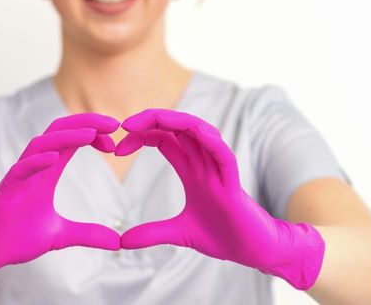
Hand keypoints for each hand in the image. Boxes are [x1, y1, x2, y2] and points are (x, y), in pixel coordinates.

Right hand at [0, 113, 121, 289]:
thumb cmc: (16, 237)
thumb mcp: (60, 235)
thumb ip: (87, 234)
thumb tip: (117, 242)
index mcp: (46, 172)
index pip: (70, 140)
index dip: (93, 134)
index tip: (115, 142)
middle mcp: (33, 169)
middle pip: (58, 131)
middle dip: (86, 123)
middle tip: (114, 124)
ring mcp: (18, 178)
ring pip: (40, 144)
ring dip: (66, 136)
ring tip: (90, 134)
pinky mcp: (5, 192)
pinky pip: (19, 170)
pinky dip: (37, 161)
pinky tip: (55, 157)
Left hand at [114, 109, 324, 289]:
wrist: (252, 251)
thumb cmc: (223, 236)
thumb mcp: (178, 234)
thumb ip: (151, 234)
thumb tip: (121, 241)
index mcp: (191, 171)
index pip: (165, 139)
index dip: (141, 137)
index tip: (118, 148)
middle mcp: (204, 165)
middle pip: (179, 128)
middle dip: (152, 120)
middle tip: (124, 125)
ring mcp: (219, 172)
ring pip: (200, 133)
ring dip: (176, 121)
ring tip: (149, 120)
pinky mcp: (233, 184)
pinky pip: (224, 155)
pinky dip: (211, 142)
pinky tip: (196, 133)